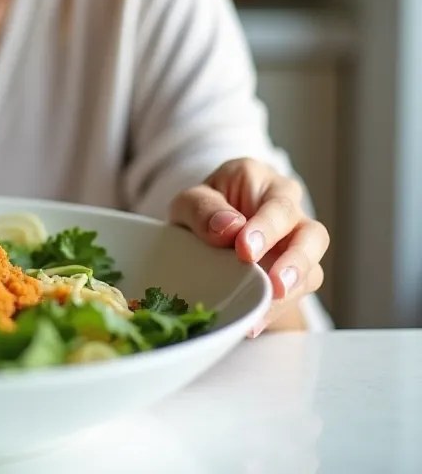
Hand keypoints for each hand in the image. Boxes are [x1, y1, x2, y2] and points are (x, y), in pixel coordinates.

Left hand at [168, 157, 329, 335]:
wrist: (203, 234)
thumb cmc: (201, 211)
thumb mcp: (188, 203)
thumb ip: (203, 209)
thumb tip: (229, 227)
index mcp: (260, 181)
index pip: (276, 202)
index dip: (266, 227)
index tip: (245, 249)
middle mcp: (287, 208)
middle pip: (311, 233)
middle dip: (294, 261)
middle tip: (273, 284)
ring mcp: (296, 243)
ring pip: (313, 266)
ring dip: (292, 292)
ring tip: (264, 310)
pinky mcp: (295, 273)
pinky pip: (297, 293)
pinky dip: (276, 309)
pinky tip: (254, 322)